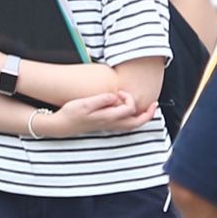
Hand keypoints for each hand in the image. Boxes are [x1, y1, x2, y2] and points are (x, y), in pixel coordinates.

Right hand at [37, 90, 159, 138]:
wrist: (62, 125)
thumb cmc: (72, 113)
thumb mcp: (84, 104)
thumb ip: (101, 100)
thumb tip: (115, 96)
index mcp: (108, 117)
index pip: (129, 109)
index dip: (129, 98)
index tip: (120, 91)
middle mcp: (111, 124)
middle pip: (136, 123)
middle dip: (148, 114)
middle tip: (154, 104)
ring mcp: (109, 126)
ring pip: (132, 125)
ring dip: (142, 117)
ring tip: (147, 108)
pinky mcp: (105, 125)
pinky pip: (125, 125)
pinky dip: (133, 119)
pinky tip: (129, 112)